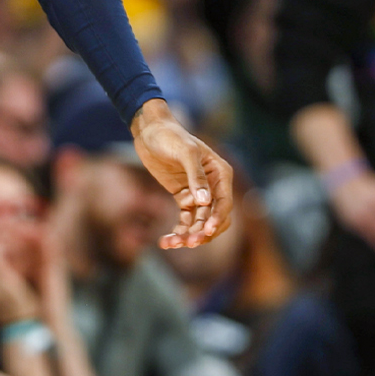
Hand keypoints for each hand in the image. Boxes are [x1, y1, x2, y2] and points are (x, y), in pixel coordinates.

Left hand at [130, 100, 232, 247]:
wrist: (150, 131)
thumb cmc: (170, 136)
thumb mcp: (185, 151)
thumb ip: (196, 175)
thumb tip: (206, 202)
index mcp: (221, 173)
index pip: (224, 203)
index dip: (217, 219)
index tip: (205, 231)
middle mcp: (214, 186)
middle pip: (214, 218)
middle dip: (203, 232)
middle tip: (188, 243)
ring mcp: (199, 194)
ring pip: (199, 223)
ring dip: (188, 235)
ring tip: (172, 243)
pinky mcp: (184, 198)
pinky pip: (185, 220)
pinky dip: (178, 231)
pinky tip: (166, 241)